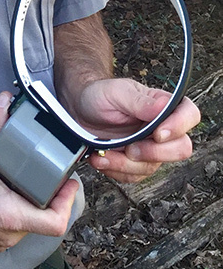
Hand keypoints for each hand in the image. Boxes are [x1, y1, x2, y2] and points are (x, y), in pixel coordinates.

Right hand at [0, 92, 78, 251]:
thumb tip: (5, 101)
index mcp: (8, 215)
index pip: (55, 222)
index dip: (68, 202)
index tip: (68, 183)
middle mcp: (7, 234)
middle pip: (45, 221)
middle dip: (51, 197)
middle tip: (52, 173)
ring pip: (29, 225)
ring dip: (34, 204)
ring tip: (31, 178)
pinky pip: (14, 229)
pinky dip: (18, 210)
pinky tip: (10, 190)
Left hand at [74, 79, 200, 182]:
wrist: (79, 110)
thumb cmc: (99, 96)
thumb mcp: (116, 92)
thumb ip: (140, 102)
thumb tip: (164, 106)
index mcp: (162, 106)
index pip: (189, 115)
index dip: (179, 127)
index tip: (158, 134)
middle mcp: (161, 128)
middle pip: (180, 148)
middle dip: (153, 153)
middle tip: (130, 149)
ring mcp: (150, 148)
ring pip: (153, 167)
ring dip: (126, 165)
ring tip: (104, 153)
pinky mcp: (135, 163)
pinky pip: (134, 176)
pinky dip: (116, 171)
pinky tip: (101, 159)